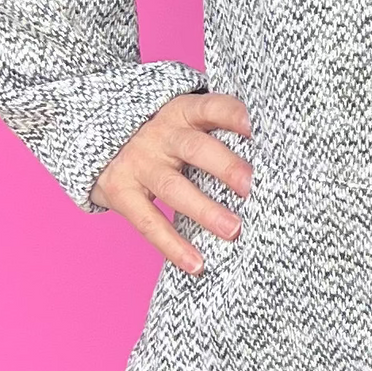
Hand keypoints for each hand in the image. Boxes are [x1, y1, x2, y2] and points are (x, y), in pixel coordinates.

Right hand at [92, 90, 251, 275]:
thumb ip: (218, 131)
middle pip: (195, 148)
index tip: (255, 127)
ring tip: (233, 230)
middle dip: (225, 166)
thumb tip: (272, 158)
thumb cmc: (165, 135)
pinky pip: (149, 222)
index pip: (210, 107)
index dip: (232, 114)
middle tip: (250, 186)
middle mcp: (160, 134)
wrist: (99, 136)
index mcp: (183, 112)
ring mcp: (138, 162)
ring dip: (205, 211)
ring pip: (174, 188)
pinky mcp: (120, 191)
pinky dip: (173, 246)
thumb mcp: (185, 121)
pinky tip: (197, 264)